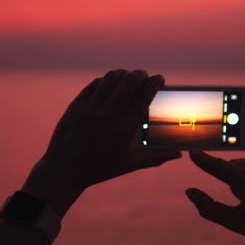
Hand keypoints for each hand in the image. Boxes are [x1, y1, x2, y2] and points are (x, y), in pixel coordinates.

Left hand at [23, 70, 181, 216]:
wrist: (65, 169)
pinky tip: (111, 84)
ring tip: (129, 78)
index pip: (145, 95)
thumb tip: (179, 155)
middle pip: (130, 80)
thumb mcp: (131, 164)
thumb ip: (157, 157)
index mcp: (125, 127)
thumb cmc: (101, 168)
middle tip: (145, 77)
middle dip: (141, 74)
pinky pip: (95, 84)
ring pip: (111, 77)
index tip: (160, 79)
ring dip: (124, 74)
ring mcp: (90, 107)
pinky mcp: (77, 104)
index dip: (155, 82)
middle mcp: (108, 113)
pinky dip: (107, 81)